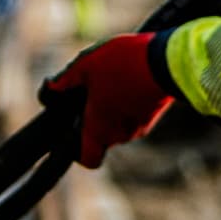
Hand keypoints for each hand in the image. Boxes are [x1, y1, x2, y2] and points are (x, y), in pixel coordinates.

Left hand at [40, 32, 173, 165]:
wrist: (171, 60)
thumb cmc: (124, 65)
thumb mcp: (86, 65)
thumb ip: (65, 81)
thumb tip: (49, 91)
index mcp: (98, 129)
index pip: (87, 158)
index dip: (78, 151)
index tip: (74, 132)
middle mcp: (120, 135)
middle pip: (101, 134)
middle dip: (94, 115)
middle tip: (92, 89)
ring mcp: (141, 126)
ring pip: (118, 122)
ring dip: (112, 105)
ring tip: (113, 76)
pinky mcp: (155, 114)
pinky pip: (134, 113)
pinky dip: (128, 100)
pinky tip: (129, 76)